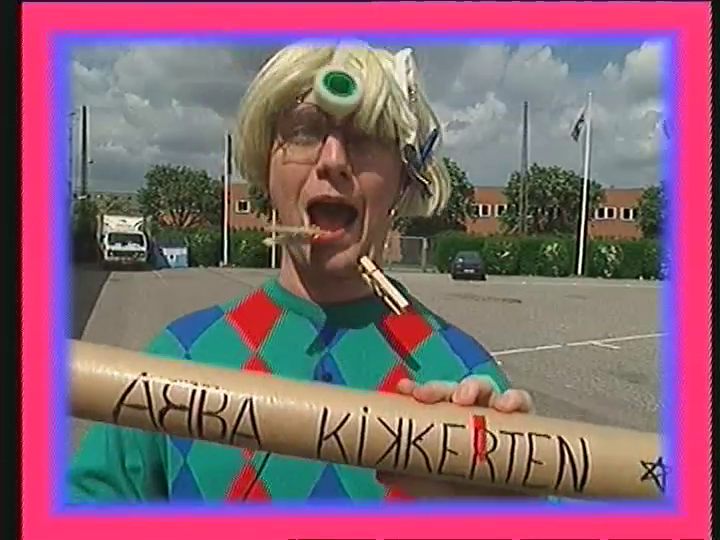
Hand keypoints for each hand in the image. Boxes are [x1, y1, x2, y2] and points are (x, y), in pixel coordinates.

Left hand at [376, 377, 534, 497]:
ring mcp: (497, 419)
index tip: (404, 390)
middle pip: (456, 389)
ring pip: (487, 390)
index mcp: (447, 422)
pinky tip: (506, 406)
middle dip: (441, 387)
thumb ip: (405, 475)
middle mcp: (472, 416)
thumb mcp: (428, 486)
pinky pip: (524, 405)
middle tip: (427, 396)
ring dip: (474, 386)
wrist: (499, 516)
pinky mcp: (525, 427)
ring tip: (465, 398)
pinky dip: (515, 399)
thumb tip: (381, 470)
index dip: (419, 390)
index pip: (432, 399)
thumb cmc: (463, 496)